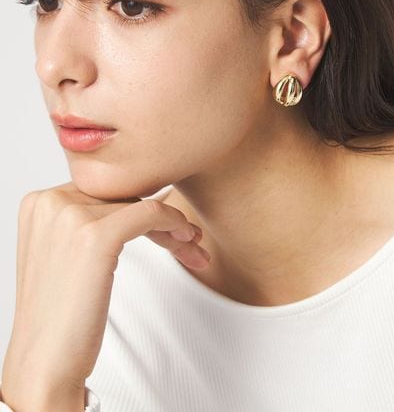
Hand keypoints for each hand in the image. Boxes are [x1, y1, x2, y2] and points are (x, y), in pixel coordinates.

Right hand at [1, 181, 209, 409]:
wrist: (45, 363)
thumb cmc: (60, 315)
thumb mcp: (66, 253)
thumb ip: (88, 221)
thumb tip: (137, 202)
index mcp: (40, 201)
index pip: (105, 191)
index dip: (139, 206)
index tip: (168, 225)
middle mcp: (50, 201)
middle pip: (124, 196)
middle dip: (160, 217)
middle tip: (189, 237)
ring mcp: (69, 216)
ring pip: (141, 204)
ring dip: (173, 225)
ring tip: (193, 246)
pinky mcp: (94, 236)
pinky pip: (150, 213)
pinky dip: (173, 221)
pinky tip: (186, 238)